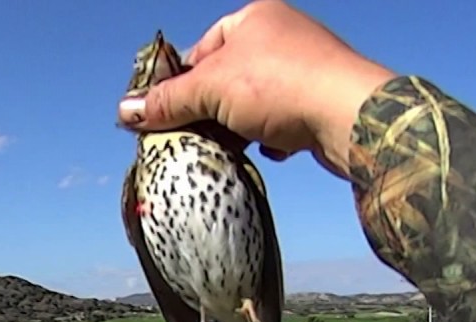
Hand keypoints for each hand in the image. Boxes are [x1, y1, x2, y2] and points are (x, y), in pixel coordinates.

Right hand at [117, 0, 396, 178]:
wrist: (350, 116)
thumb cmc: (281, 85)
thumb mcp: (211, 90)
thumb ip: (168, 101)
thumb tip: (125, 112)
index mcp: (255, 17)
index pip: (203, 49)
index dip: (181, 82)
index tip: (166, 113)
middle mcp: (284, 36)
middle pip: (228, 78)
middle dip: (211, 109)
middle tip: (194, 136)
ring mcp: (306, 69)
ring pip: (256, 102)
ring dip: (240, 127)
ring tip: (231, 146)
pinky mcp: (322, 102)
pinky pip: (284, 122)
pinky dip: (272, 138)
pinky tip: (272, 149)